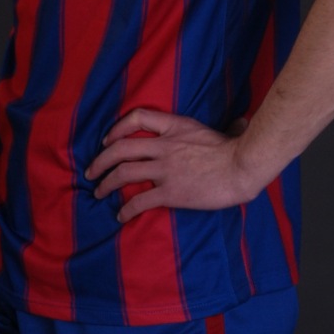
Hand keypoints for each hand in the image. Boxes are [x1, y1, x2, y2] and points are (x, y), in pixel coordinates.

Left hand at [84, 109, 254, 219]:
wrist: (243, 168)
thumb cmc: (236, 151)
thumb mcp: (218, 130)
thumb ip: (217, 128)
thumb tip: (239, 122)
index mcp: (175, 127)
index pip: (138, 117)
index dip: (117, 129)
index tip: (108, 141)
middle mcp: (164, 146)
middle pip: (120, 148)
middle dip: (100, 161)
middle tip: (91, 172)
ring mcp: (166, 169)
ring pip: (123, 174)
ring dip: (106, 184)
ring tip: (98, 193)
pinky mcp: (171, 192)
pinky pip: (140, 201)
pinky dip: (126, 210)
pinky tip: (121, 216)